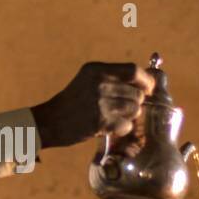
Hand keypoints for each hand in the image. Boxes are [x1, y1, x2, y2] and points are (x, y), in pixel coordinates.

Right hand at [30, 61, 154, 149]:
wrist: (49, 121)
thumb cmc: (72, 101)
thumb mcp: (88, 79)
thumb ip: (112, 77)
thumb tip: (145, 82)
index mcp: (96, 70)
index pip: (133, 70)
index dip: (146, 81)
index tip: (148, 89)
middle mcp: (99, 83)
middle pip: (137, 93)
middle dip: (135, 102)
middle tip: (123, 108)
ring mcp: (99, 103)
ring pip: (134, 109)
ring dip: (129, 116)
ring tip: (115, 117)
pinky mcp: (99, 121)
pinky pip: (126, 125)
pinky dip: (122, 128)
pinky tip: (111, 127)